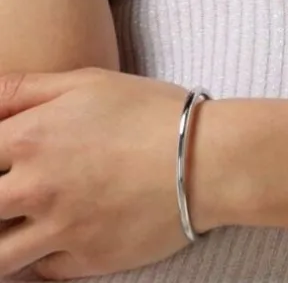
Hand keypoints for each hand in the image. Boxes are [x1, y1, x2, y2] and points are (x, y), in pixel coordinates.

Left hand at [0, 68, 208, 279]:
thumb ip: (24, 88)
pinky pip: (39, 271)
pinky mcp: (83, 260)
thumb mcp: (87, 81)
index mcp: (31, 138)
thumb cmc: (150, 111)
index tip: (2, 159)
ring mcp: (57, 230)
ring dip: (1, 239)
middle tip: (10, 190)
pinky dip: (37, 259)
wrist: (208, 159)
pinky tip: (50, 238)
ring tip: (14, 225)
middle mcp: (35, 188)